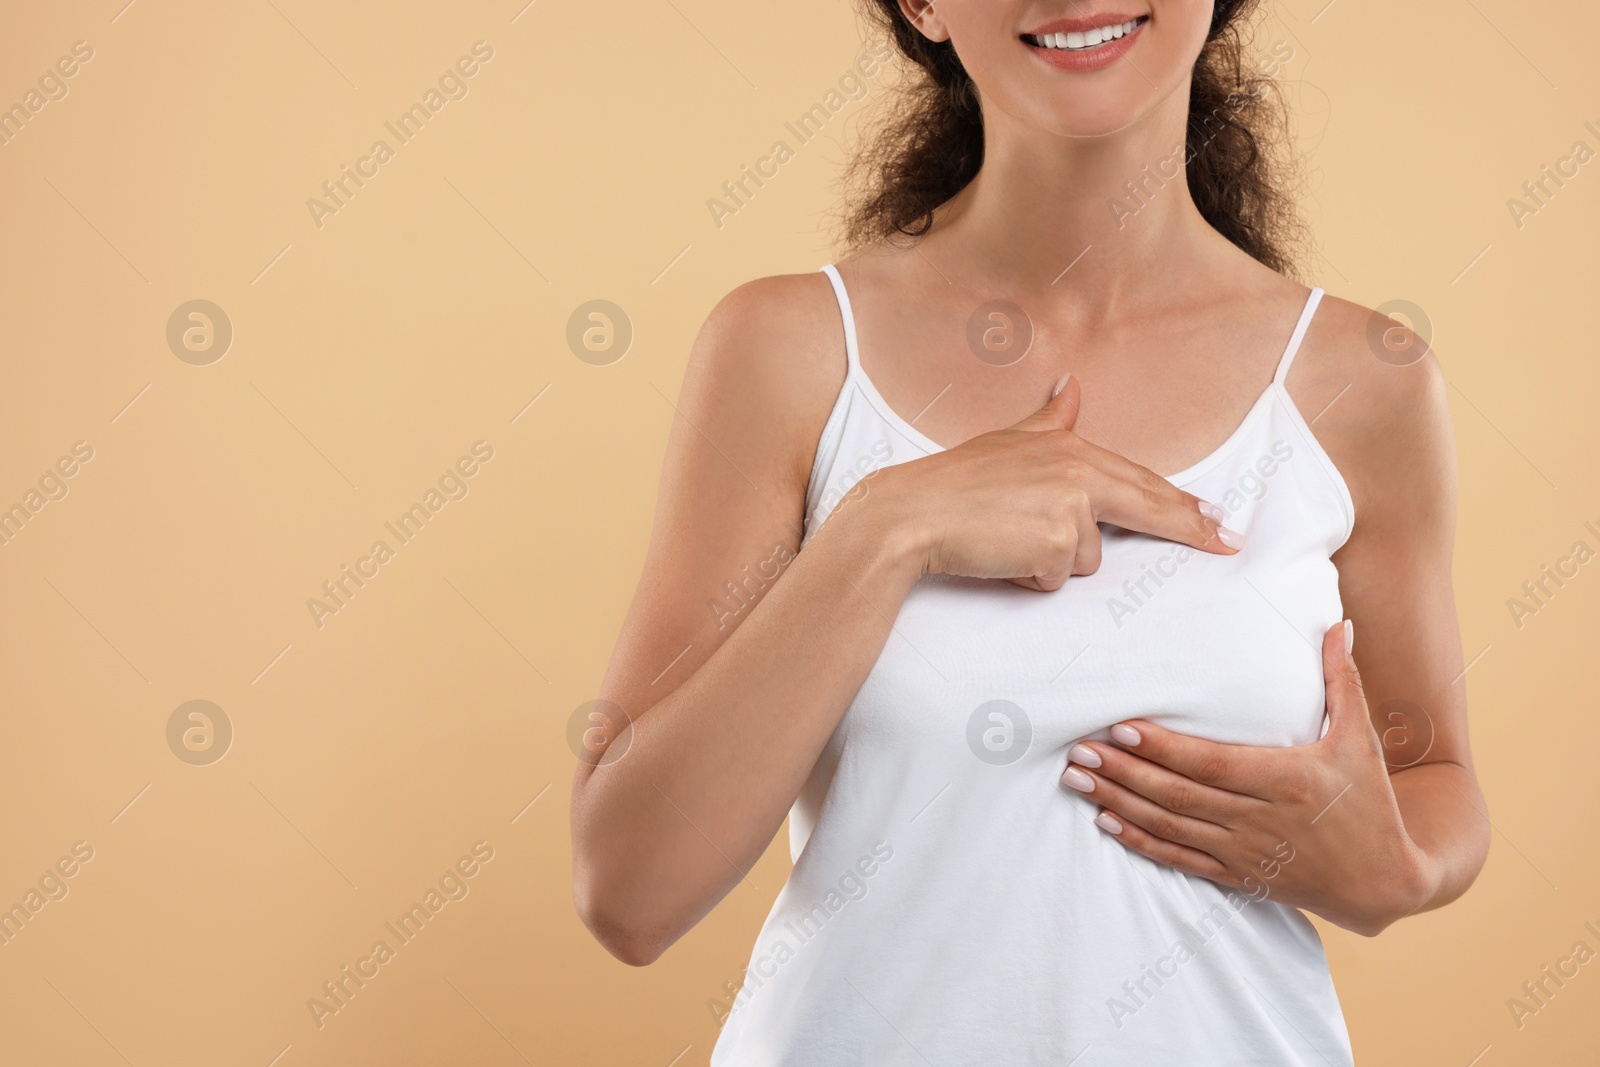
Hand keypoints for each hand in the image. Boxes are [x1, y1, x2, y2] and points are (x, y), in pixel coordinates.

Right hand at [872, 373, 1243, 591]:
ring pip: (1086, 558)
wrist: (911, 514)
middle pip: (1148, 505)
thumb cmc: (953, 483)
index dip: (1182, 502)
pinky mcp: (1058, 542)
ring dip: (1050, 562)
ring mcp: (1071, 506)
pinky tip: (1000, 557)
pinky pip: (1057, 579)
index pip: (1138, 479)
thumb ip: (1050, 419)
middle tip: (1230, 542)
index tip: (1217, 519)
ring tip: (1006, 541)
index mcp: (1070, 448)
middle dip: (1191, 526)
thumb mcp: (1007, 441)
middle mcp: (1078, 471)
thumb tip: (1072, 384)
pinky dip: (1030, 577)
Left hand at [1059, 621, 1433, 935]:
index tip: (1122, 727)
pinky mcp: (1238, 876)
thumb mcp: (1361, 740)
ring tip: (1078, 779)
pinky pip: (1180, 860)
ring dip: (1120, 802)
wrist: (1386, 883)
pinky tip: (1106, 822)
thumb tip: (1337, 624)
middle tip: (1078, 750)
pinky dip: (1141, 842)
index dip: (1163, 748)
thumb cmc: (1371, 804)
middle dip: (1124, 771)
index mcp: (1286, 780)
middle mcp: (1258, 819)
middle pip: (1177, 794)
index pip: (1210, 763)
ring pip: (1170, 827)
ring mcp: (1245, 852)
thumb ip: (1341, 681)